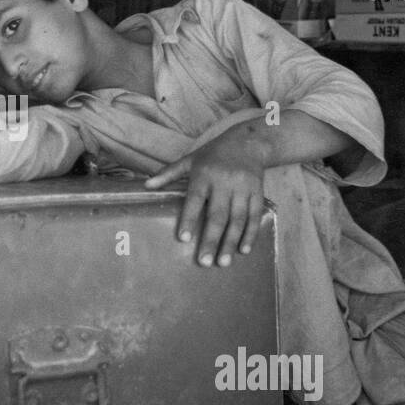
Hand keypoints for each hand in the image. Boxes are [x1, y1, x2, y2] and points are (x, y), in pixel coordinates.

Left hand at [144, 134, 265, 266]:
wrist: (248, 142)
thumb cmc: (213, 154)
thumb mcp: (190, 159)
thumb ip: (169, 173)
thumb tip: (146, 185)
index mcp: (204, 174)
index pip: (195, 199)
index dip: (189, 219)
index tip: (183, 238)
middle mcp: (224, 182)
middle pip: (217, 215)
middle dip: (211, 240)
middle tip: (204, 262)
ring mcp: (243, 188)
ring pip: (237, 219)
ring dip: (230, 242)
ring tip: (223, 263)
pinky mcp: (257, 193)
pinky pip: (254, 216)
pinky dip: (250, 234)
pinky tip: (243, 250)